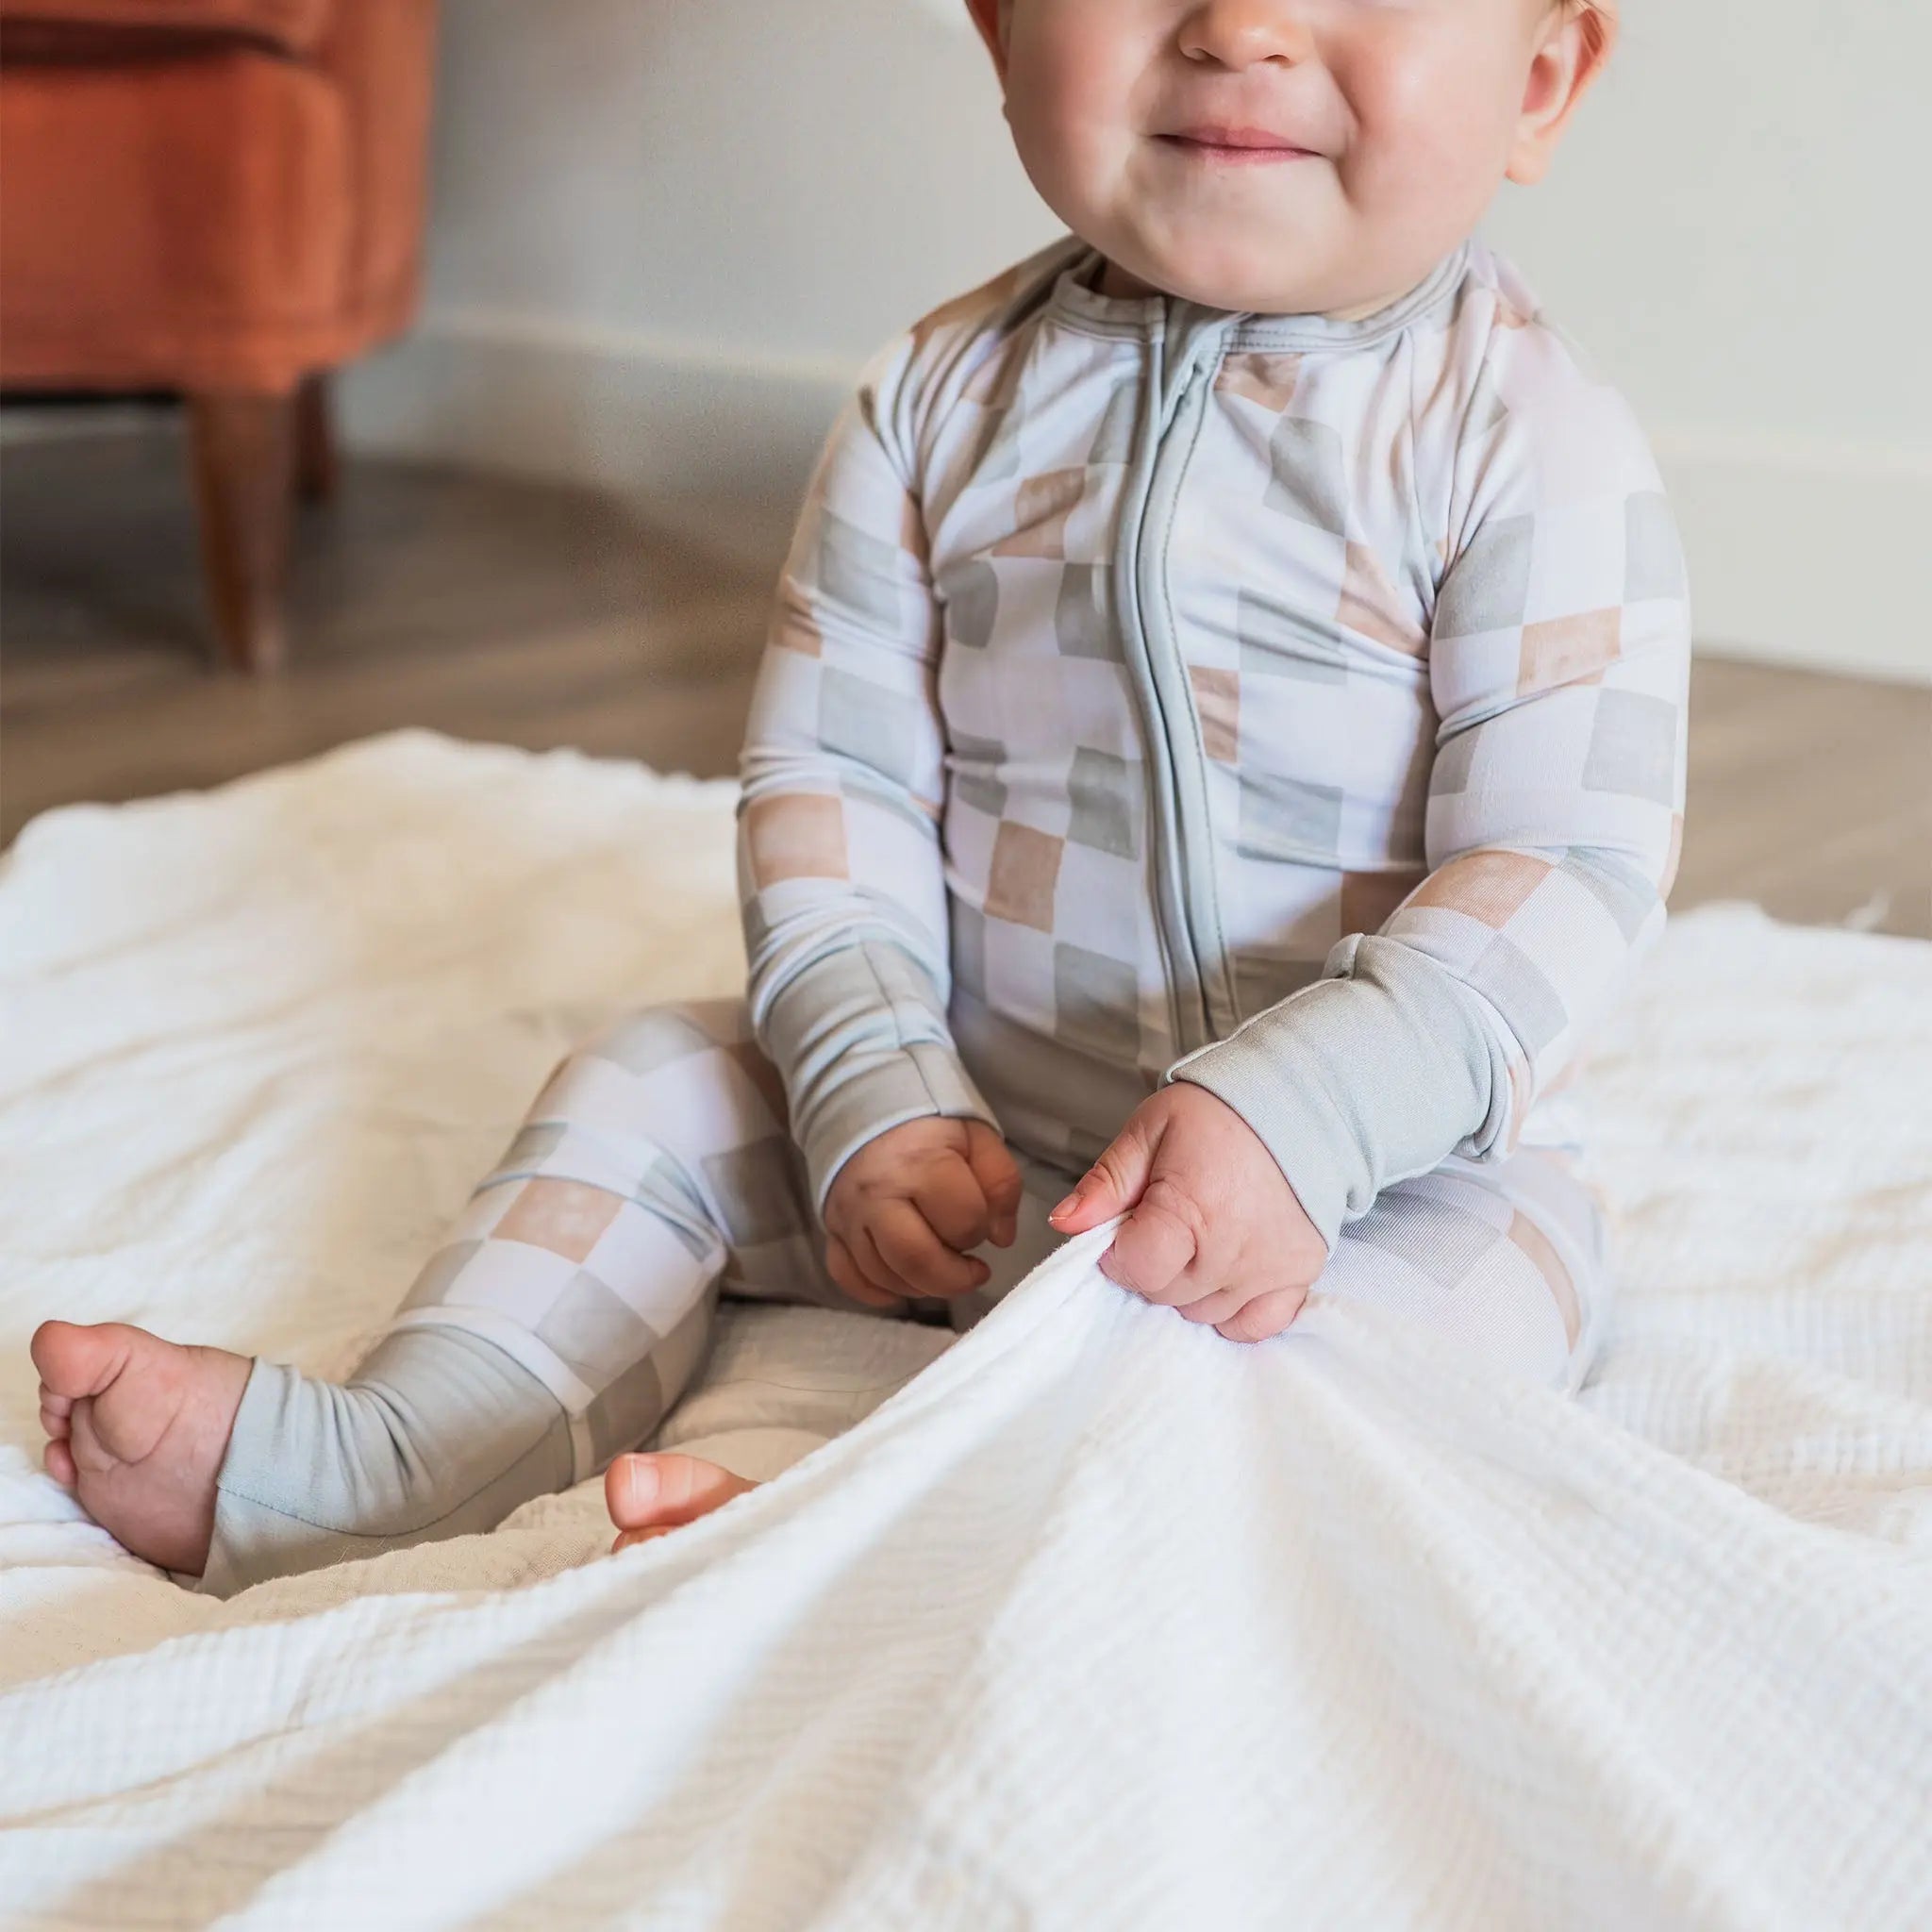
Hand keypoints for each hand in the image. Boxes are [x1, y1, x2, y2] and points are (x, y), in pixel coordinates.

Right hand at [823, 1116, 1021, 1308]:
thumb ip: (1001, 1183)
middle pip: (915, 1261)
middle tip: (972, 1271)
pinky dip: (881, 1291)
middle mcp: (876, 1195)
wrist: (866, 1112)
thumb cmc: (929, 1128)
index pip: (963, 1222)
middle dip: (954, 1279)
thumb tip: (1001, 1237)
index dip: (981, 1229)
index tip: (983, 1222)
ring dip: (923, 1285)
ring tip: (941, 1267)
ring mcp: (848, 1217)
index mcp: (918, 1164)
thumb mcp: (978, 1138)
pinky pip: (850, 1280)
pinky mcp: (832, 1233)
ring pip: (885, 1277)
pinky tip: (905, 1278)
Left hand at [1047, 1084, 1326, 1341]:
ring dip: (1187, 1286)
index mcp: (1192, 1207)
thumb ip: (1106, 1182)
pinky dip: (1232, 1309)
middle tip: (1163, 1224)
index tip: (1125, 1228)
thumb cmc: (1217, 1115)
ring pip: (1201, 1312)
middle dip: (1150, 1265)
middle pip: (1165, 1293)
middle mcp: (1233, 1247)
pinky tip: (1224, 1273)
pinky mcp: (1298, 1275)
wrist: (1296, 1103)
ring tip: (1197, 1238)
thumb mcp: (1150, 1131)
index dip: (1118, 1253)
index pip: (1137, 1268)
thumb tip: (1065, 1223)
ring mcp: (1269, 1267)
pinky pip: (1254, 1324)